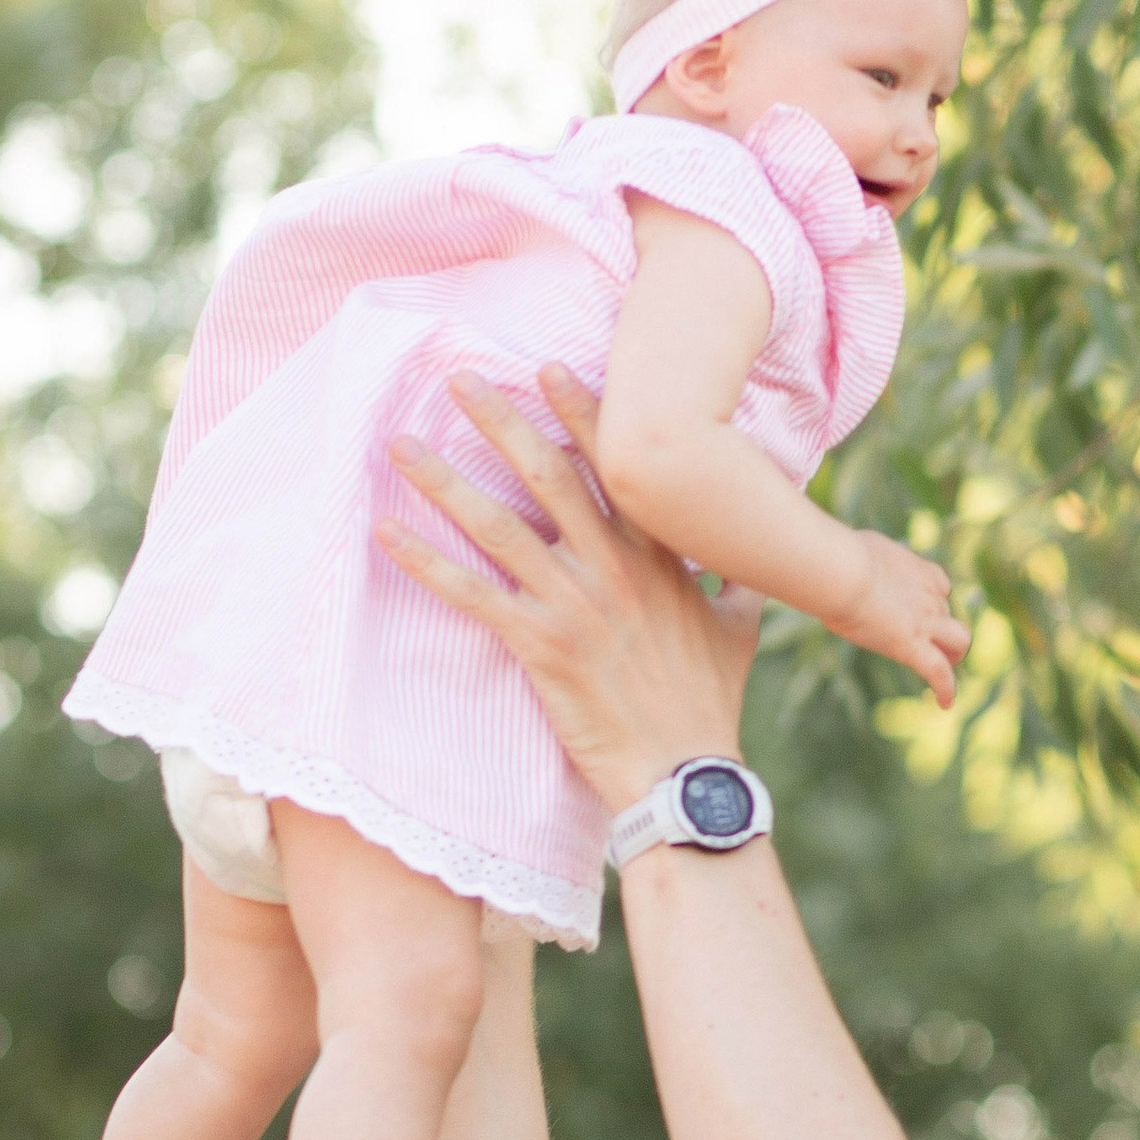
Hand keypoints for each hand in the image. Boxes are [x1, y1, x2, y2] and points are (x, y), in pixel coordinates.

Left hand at [380, 366, 760, 815]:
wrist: (683, 771)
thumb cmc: (710, 705)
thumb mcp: (741, 633)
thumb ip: (738, 587)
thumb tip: (753, 565)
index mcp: (660, 557)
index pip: (616, 468)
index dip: (580, 413)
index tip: (547, 368)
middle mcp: (614, 568)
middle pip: (548, 476)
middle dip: (501, 422)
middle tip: (459, 376)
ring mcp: (575, 604)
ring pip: (499, 526)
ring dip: (445, 480)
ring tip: (402, 443)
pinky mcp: (541, 646)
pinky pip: (471, 595)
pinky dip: (426, 562)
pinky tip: (386, 532)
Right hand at [838, 531, 971, 706]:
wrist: (843, 573)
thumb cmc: (839, 557)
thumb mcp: (855, 547)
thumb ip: (858, 555)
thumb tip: (839, 552)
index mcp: (918, 569)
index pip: (939, 585)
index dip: (933, 598)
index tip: (919, 609)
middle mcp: (929, 595)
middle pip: (949, 614)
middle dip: (945, 628)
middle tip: (932, 641)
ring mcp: (926, 622)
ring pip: (959, 641)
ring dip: (954, 655)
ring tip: (946, 668)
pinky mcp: (913, 647)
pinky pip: (939, 673)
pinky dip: (946, 689)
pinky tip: (944, 703)